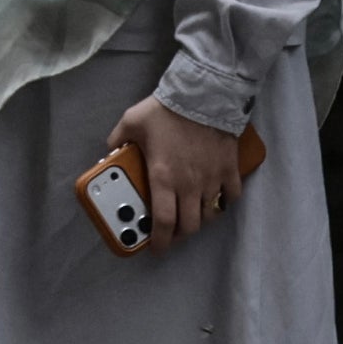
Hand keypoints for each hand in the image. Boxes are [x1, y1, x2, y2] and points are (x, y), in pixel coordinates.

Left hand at [111, 96, 245, 245]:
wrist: (204, 95)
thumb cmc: (166, 110)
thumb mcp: (131, 123)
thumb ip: (117, 141)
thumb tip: (111, 152)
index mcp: (163, 178)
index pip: (163, 222)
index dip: (159, 241)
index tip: (155, 248)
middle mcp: (189, 185)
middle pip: (189, 225)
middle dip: (179, 235)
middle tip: (171, 232)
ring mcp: (212, 179)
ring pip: (210, 214)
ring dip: (200, 219)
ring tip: (191, 215)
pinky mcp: (229, 170)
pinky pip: (231, 196)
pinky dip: (224, 202)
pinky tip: (216, 199)